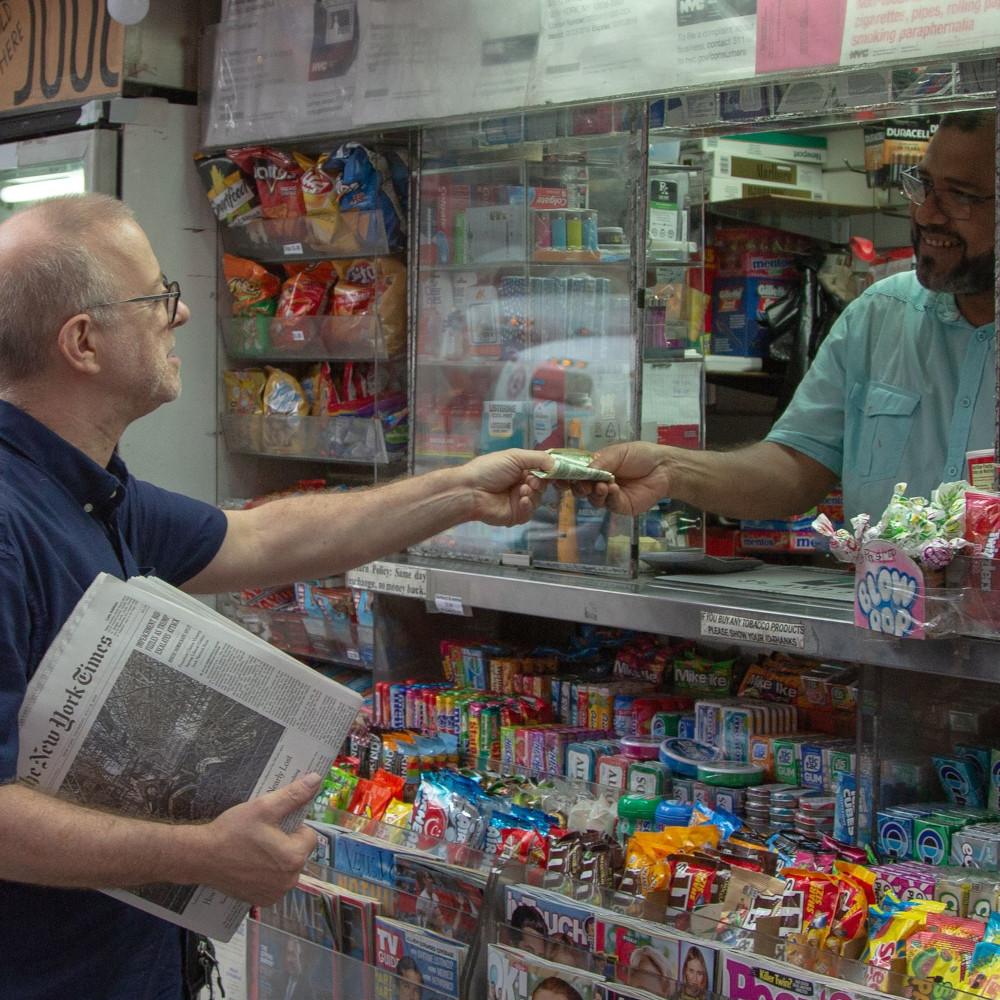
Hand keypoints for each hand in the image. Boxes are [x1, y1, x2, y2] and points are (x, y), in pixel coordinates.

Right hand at [193, 773, 320, 904]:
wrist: (200, 857)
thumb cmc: (232, 831)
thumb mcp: (264, 807)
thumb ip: (293, 795)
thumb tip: (316, 779)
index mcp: (294, 858)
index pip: (308, 835)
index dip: (293, 827)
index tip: (273, 825)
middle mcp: (289, 881)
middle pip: (298, 853)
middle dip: (286, 842)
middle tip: (262, 836)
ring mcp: (275, 894)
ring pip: (287, 868)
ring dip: (277, 859)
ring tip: (255, 849)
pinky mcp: (261, 901)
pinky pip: (275, 883)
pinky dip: (267, 874)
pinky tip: (250, 865)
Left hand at [460, 449, 553, 526]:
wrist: (470, 490)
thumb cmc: (490, 469)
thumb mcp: (515, 456)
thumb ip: (538, 459)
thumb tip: (558, 464)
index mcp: (520, 470)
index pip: (542, 471)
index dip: (550, 472)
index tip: (558, 472)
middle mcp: (520, 485)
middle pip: (542, 485)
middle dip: (539, 483)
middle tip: (531, 481)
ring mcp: (518, 501)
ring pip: (538, 499)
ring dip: (533, 494)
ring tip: (521, 490)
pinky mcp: (516, 515)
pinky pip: (530, 512)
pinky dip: (528, 505)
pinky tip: (521, 500)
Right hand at [571, 441, 671, 515]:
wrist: (664, 468)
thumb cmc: (640, 456)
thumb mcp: (616, 453)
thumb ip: (598, 463)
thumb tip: (581, 473)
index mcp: (595, 467)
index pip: (575, 473)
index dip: (566, 476)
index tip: (560, 477)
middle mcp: (599, 482)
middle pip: (579, 489)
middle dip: (578, 487)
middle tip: (582, 483)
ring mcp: (609, 496)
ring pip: (592, 500)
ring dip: (594, 493)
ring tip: (602, 486)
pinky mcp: (620, 506)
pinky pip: (609, 505)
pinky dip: (608, 497)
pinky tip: (613, 489)